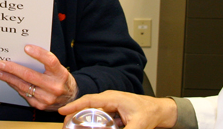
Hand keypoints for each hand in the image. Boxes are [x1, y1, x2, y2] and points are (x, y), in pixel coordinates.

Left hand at [0, 45, 77, 110]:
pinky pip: (24, 94)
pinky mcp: (40, 105)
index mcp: (61, 74)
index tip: (26, 48)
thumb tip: (26, 52)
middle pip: (30, 75)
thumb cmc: (62, 80)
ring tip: (0, 72)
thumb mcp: (59, 69)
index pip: (50, 61)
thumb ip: (46, 62)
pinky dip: (15, 86)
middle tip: (2, 64)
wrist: (70, 99)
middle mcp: (54, 87)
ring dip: (10, 78)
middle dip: (13, 69)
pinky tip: (10, 81)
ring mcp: (47, 98)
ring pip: (24, 86)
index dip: (38, 54)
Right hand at [59, 91, 177, 128]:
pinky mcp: (113, 112)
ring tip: (73, 127)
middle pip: (87, 106)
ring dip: (83, 119)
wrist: (160, 111)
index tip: (62, 111)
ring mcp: (111, 105)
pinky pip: (100, 117)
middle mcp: (109, 99)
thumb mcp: (138, 126)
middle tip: (65, 125)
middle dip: (75, 114)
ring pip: (92, 112)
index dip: (74, 106)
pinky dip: (93, 123)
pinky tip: (88, 127)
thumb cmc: (150, 112)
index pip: (89, 100)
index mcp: (113, 98)